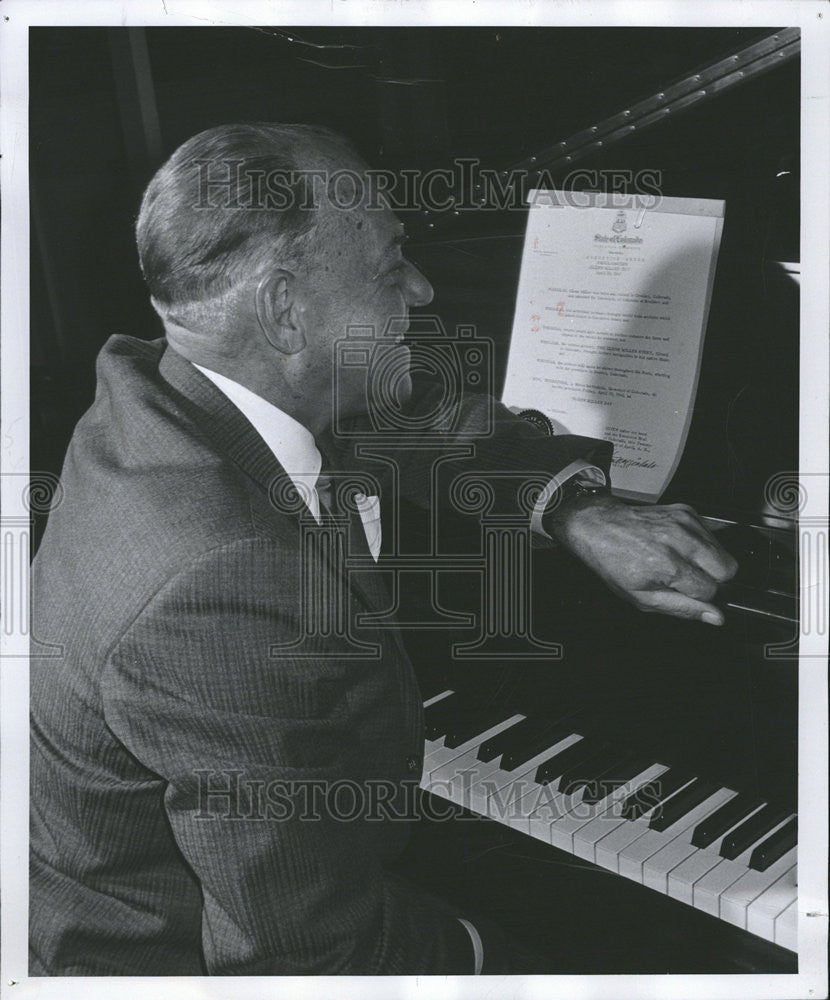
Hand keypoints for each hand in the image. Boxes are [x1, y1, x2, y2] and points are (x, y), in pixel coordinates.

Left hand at [546, 494, 738, 624]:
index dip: (701, 597)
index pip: (711, 590)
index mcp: (667, 564)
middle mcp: (680, 540)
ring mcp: (685, 522)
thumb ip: (682, 608)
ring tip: (681, 563)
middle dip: (714, 580)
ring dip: (709, 562)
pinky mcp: (687, 510)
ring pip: (724, 552)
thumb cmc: (615, 563)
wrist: (600, 526)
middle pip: (728, 569)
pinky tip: (680, 548)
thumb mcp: (642, 597)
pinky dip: (702, 545)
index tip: (685, 593)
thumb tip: (715, 617)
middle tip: (688, 580)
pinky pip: (713, 534)